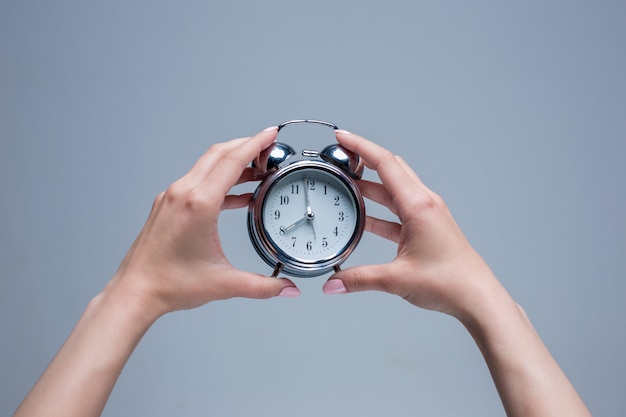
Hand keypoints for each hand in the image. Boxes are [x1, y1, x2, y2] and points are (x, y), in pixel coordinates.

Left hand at [108, 127, 299, 318]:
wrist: (136, 291)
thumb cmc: (170, 284)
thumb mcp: (224, 284)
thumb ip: (262, 287)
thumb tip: (287, 289)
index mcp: (198, 204)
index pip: (231, 161)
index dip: (255, 143)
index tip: (271, 133)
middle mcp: (183, 193)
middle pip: (219, 155)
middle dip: (246, 146)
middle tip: (269, 147)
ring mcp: (172, 197)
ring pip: (206, 165)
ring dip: (233, 163)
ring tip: (257, 170)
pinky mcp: (167, 205)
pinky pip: (197, 181)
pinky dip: (219, 181)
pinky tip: (236, 196)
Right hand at [322, 130, 498, 319]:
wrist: (476, 297)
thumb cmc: (449, 282)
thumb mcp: (397, 279)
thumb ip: (360, 279)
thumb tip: (334, 283)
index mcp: (418, 206)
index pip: (385, 164)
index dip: (361, 146)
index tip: (342, 137)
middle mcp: (424, 204)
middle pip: (390, 170)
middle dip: (363, 160)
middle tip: (340, 158)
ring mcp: (426, 215)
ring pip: (394, 190)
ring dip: (370, 186)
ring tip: (346, 185)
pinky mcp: (426, 228)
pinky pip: (398, 210)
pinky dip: (379, 210)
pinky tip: (363, 218)